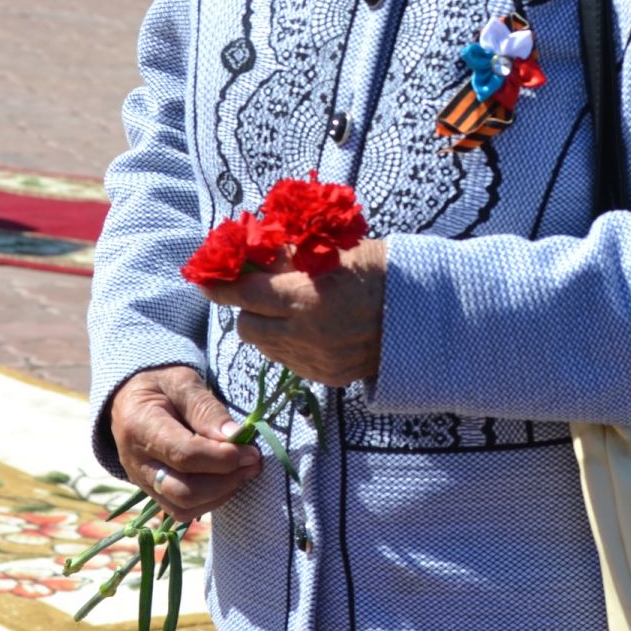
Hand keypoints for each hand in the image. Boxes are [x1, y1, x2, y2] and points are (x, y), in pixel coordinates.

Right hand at [109, 365, 261, 524]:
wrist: (130, 396)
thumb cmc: (160, 383)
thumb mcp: (183, 382)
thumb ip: (206, 409)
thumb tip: (236, 436)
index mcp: (140, 427)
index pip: (184, 455)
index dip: (223, 458)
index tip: (252, 451)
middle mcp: (136, 463)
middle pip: (183, 491)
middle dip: (225, 481)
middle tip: (253, 463)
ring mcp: (142, 482)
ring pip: (182, 507)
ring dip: (221, 494)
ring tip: (245, 471)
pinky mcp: (152, 492)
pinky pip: (181, 510)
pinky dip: (210, 501)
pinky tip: (228, 480)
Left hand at [201, 239, 387, 387]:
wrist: (424, 312)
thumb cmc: (379, 270)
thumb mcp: (331, 252)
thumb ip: (287, 257)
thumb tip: (251, 252)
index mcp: (303, 298)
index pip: (243, 294)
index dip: (220, 287)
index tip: (205, 280)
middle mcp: (304, 334)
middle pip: (246, 326)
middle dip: (248, 309)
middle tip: (261, 293)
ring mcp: (315, 360)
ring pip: (266, 347)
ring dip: (267, 328)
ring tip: (289, 310)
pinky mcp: (327, 377)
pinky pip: (290, 362)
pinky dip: (289, 345)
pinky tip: (309, 329)